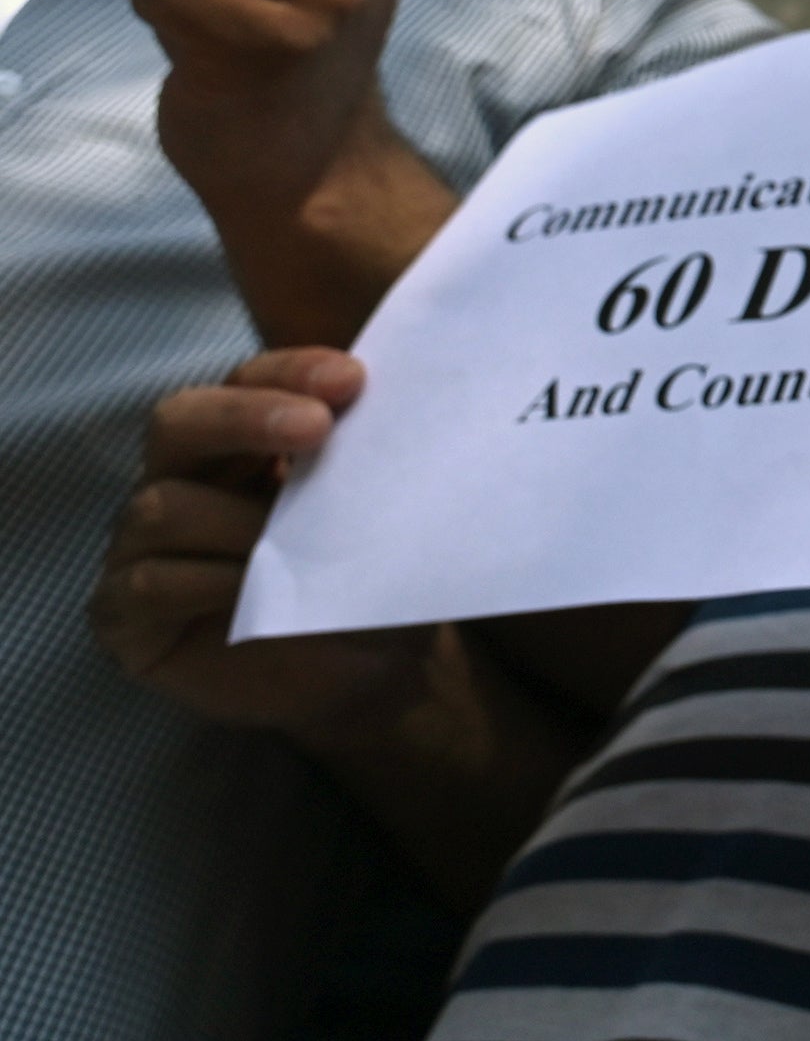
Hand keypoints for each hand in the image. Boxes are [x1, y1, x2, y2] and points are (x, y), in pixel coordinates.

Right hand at [91, 346, 616, 904]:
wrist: (377, 670)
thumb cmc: (380, 573)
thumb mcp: (389, 506)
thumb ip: (388, 453)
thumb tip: (452, 391)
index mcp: (246, 437)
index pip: (249, 378)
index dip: (291, 370)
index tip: (355, 378)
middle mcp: (186, 477)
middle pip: (178, 420)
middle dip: (246, 416)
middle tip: (317, 429)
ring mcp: (145, 543)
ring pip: (165, 504)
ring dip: (238, 521)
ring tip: (292, 541)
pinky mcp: (127, 613)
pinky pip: (148, 581)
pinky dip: (206, 581)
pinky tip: (251, 589)